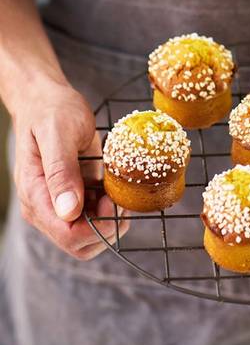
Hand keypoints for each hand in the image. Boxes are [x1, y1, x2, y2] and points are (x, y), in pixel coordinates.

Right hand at [12, 80, 129, 258]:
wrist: (48, 100)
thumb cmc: (52, 111)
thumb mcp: (58, 135)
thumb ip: (61, 172)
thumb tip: (68, 212)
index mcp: (36, 195)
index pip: (68, 235)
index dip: (97, 228)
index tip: (112, 203)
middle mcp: (45, 206)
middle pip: (80, 244)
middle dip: (106, 228)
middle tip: (118, 199)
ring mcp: (60, 203)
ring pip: (90, 235)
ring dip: (111, 220)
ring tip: (117, 192)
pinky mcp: (74, 196)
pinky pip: (95, 217)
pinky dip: (109, 209)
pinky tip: (114, 188)